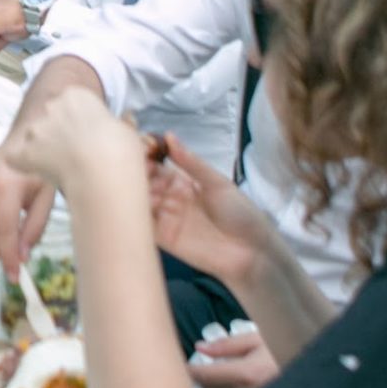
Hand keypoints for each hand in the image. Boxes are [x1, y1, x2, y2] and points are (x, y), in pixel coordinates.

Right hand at [0, 152, 56, 278]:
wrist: (24, 138)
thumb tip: (21, 256)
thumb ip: (34, 228)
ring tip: (1, 240)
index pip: (4, 233)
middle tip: (10, 255)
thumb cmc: (39, 167)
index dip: (9, 259)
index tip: (15, 276)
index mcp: (7, 187)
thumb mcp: (47, 198)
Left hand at [2, 80, 141, 196]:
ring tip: (59, 169)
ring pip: (32, 138)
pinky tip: (38, 175)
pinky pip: (17, 158)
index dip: (79, 123)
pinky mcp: (22, 152)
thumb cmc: (119, 150)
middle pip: (49, 119)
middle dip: (57, 134)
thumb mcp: (128, 131)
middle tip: (73, 154)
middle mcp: (50, 106)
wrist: (102, 171)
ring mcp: (34, 129)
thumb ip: (122, 123)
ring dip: (41, 150)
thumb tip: (128, 117)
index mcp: (75, 95)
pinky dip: (24, 166)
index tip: (88, 138)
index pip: (70, 104)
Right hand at [146, 134, 279, 289]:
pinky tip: (135, 204)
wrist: (252, 252)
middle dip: (138, 173)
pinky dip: (136, 214)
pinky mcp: (164, 239)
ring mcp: (166, 219)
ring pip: (141, 201)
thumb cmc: (239, 213)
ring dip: (136, 193)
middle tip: (134, 167)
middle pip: (145, 183)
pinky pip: (145, 225)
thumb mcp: (217, 183)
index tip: (140, 147)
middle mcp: (170, 198)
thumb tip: (168, 135)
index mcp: (182, 182)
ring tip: (138, 186)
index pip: (157, 165)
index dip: (146, 156)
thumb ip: (191, 162)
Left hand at [187, 328, 280, 387]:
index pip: (207, 377)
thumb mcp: (258, 338)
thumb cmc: (287, 348)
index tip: (178, 367)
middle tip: (190, 372)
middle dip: (199, 384)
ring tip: (211, 379)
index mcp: (249, 373)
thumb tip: (200, 348)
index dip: (189, 372)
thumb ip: (227, 344)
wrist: (316, 365)